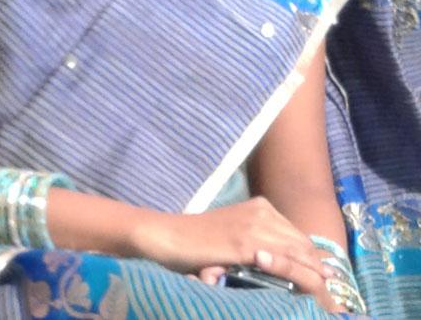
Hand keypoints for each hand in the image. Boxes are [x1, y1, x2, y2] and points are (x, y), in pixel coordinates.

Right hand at [132, 197, 335, 308]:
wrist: (170, 236)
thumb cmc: (198, 241)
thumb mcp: (234, 235)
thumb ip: (257, 244)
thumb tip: (278, 263)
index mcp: (261, 206)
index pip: (298, 235)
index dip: (312, 257)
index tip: (324, 277)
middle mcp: (262, 211)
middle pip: (302, 242)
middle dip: (317, 267)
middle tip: (330, 290)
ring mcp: (254, 225)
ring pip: (296, 251)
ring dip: (311, 273)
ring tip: (323, 293)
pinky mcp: (245, 243)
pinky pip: (280, 259)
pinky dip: (295, 274)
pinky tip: (303, 288)